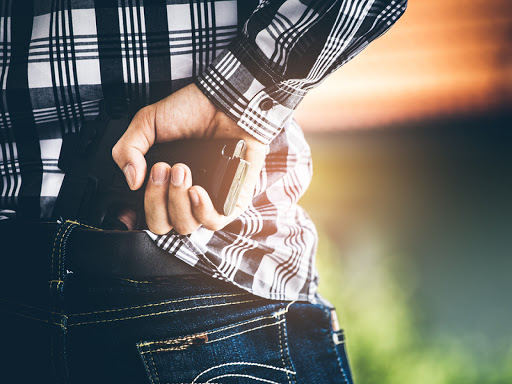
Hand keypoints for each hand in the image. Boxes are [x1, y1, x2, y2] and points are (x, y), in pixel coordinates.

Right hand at [112, 83, 266, 234]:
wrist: (224, 101)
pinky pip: (216, 222)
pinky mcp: (232, 198)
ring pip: (186, 226)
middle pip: (163, 226)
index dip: (136, 216)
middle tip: (164, 169)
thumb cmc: (192, 111)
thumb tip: (132, 181)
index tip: (134, 200)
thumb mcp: (147, 123)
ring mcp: (208, 199)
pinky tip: (197, 191)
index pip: (147, 215)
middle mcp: (184, 196)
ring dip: (177, 201)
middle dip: (156, 201)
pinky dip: (202, 211)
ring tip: (182, 170)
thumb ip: (128, 149)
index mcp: (164, 184)